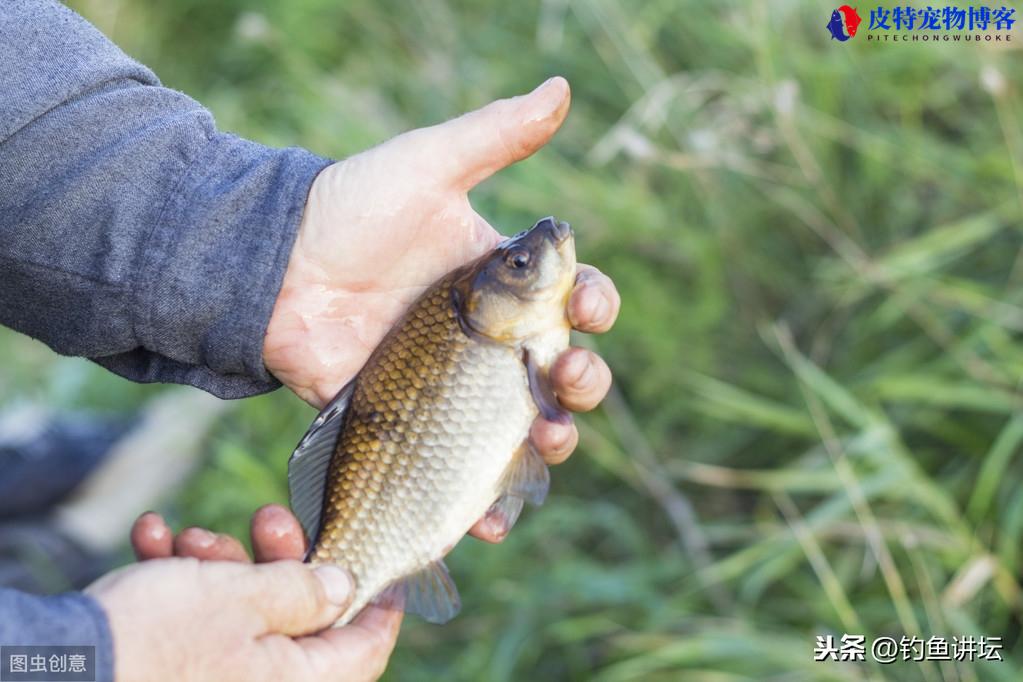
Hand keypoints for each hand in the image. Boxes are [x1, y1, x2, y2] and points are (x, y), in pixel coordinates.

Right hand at [92, 506, 399, 681]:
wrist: (58, 666)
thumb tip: (345, 589)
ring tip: (190, 535)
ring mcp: (216, 677)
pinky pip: (195, 620)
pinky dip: (179, 579)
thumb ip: (302, 591)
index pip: (363, 649)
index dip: (377, 602)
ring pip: (243, 610)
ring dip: (220, 562)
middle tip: (267, 518)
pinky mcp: (174, 666)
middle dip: (279, 558)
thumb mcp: (244, 598)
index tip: (375, 560)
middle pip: (299, 617)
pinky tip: (153, 537)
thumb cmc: (157, 637)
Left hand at [264, 77, 619, 541]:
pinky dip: (482, 499)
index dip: (596, 308)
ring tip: (547, 444)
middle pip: (561, 373)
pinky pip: (459, 470)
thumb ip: (496, 134)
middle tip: (568, 380)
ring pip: (523, 428)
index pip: (572, 301)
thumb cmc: (350, 208)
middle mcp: (487, 339)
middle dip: (584, 383)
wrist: (273, 266)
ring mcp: (452, 388)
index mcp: (502, 282)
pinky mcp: (413, 427)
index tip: (589, 309)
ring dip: (551, 444)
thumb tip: (562, 87)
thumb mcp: (428, 165)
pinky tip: (491, 515)